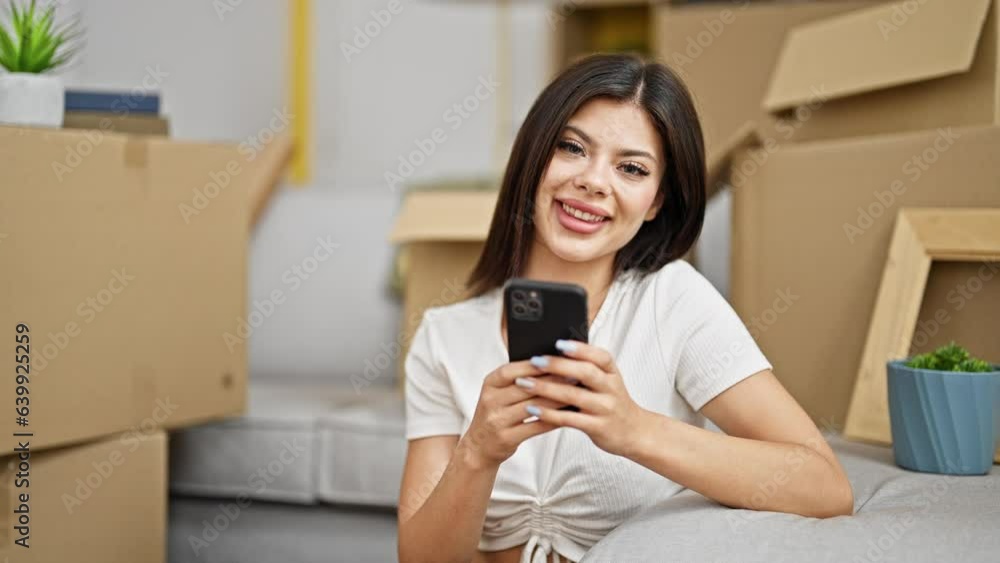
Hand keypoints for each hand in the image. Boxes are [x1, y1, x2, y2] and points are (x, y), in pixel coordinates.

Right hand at [458, 361, 569, 468]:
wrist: (480, 446)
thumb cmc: (496, 413)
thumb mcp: (498, 392)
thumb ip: (518, 378)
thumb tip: (549, 362)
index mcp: (489, 384)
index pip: (511, 370)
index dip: (533, 365)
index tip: (556, 359)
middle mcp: (491, 401)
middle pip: (525, 388)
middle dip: (552, 381)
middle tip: (574, 375)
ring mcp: (497, 421)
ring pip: (533, 407)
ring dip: (557, 400)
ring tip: (576, 393)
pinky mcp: (506, 438)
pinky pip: (535, 427)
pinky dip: (553, 419)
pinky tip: (568, 414)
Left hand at [513, 340, 652, 457]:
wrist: (634, 432)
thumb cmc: (613, 403)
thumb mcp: (608, 381)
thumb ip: (587, 369)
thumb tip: (554, 353)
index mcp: (612, 373)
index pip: (600, 356)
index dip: (580, 349)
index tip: (558, 343)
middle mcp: (611, 388)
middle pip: (585, 372)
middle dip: (558, 365)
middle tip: (535, 361)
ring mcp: (605, 408)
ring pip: (574, 396)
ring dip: (546, 389)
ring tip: (525, 384)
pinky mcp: (598, 428)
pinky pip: (570, 419)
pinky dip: (550, 414)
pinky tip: (533, 409)